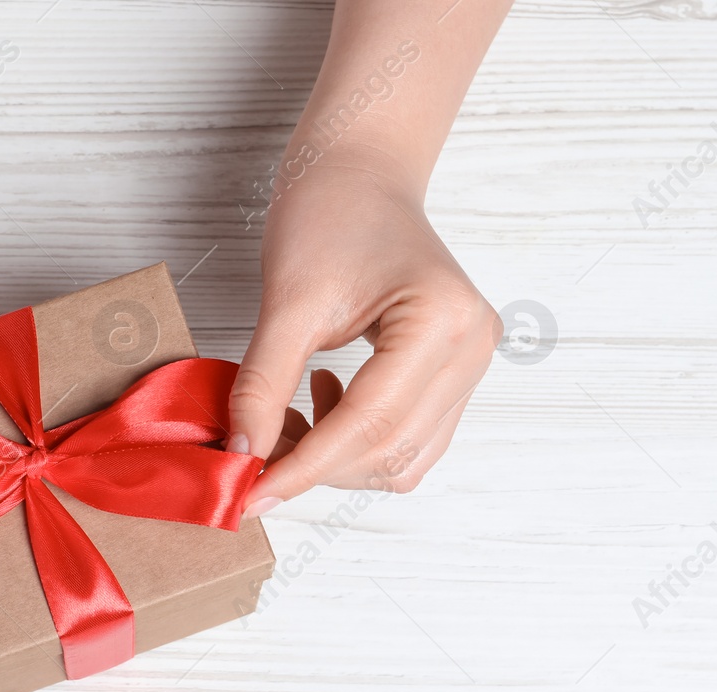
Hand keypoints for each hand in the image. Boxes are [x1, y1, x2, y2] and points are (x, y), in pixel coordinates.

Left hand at [227, 149, 500, 514]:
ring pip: (403, 459)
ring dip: (340, 459)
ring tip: (292, 415)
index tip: (249, 493)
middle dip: (317, 466)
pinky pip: (411, 441)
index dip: (303, 467)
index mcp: (442, 321)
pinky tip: (328, 400)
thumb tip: (243, 455)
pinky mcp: (458, 373)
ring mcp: (473, 364)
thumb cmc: (330, 211)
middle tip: (256, 450)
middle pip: (389, 452)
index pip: (368, 424)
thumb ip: (263, 386)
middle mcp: (473, 349)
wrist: (361, 173)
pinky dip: (361, 442)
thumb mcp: (286, 300)